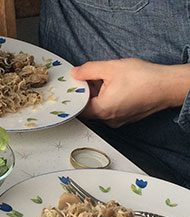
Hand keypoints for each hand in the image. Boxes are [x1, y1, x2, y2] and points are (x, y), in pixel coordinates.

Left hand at [71, 58, 189, 127]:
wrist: (169, 85)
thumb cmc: (144, 78)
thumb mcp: (110, 68)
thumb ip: (88, 70)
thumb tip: (75, 73)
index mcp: (101, 110)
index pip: (78, 107)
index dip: (76, 94)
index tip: (76, 83)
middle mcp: (108, 120)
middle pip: (89, 107)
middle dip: (89, 92)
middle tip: (94, 77)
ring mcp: (119, 120)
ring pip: (102, 107)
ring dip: (101, 94)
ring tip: (110, 80)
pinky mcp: (128, 118)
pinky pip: (113, 109)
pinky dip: (112, 98)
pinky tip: (120, 86)